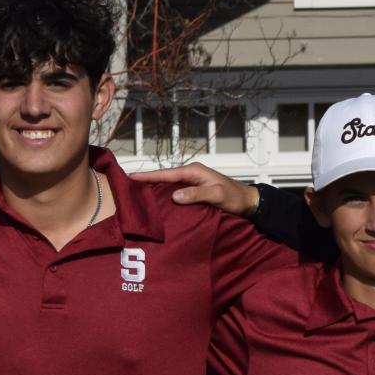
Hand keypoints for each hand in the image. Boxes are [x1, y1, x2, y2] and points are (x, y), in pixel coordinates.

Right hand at [129, 162, 259, 215]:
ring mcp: (192, 182)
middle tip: (126, 188)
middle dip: (146, 182)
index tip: (130, 177)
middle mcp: (190, 174)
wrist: (248, 202)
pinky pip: (174, 191)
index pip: (166, 173)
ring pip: (167, 185)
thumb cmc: (234, 198)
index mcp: (193, 171)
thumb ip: (196, 194)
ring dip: (153, 189)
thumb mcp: (216, 195)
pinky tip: (155, 202)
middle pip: (163, 177)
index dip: (148, 176)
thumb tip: (174, 195)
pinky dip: (163, 195)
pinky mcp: (193, 191)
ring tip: (135, 195)